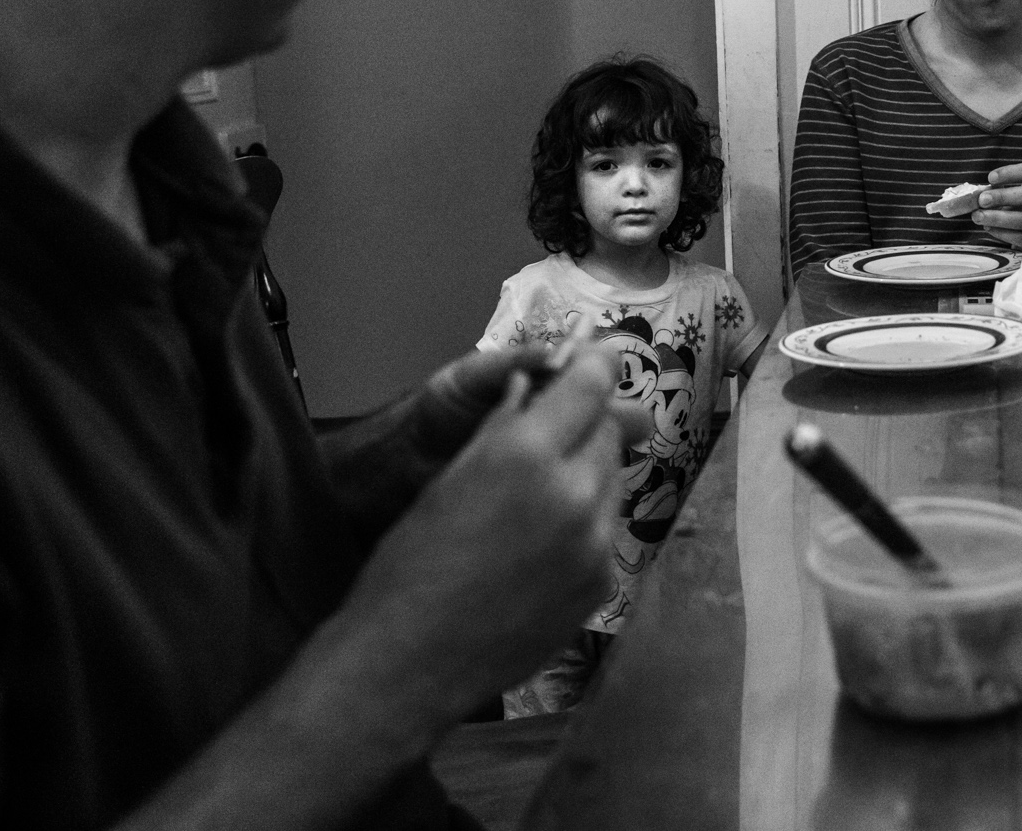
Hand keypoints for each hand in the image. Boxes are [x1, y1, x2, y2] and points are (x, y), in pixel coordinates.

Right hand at [330, 343, 648, 725]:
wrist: (409, 661)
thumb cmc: (412, 561)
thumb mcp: (450, 476)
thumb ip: (502, 426)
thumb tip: (533, 384)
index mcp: (527, 453)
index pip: (591, 384)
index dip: (597, 366)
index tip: (598, 359)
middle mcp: (575, 493)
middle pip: (607, 432)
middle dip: (585, 426)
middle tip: (554, 435)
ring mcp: (597, 544)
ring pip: (613, 482)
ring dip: (588, 475)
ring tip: (541, 497)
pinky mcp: (603, 584)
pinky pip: (607, 532)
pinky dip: (587, 525)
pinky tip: (544, 544)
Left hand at [971, 162, 1021, 249]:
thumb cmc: (1018, 207)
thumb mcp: (1012, 194)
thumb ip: (998, 191)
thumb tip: (978, 194)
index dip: (1010, 173)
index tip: (990, 178)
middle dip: (1003, 197)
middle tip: (982, 200)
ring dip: (997, 218)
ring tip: (977, 216)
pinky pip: (1021, 238)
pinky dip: (1003, 233)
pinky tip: (988, 228)